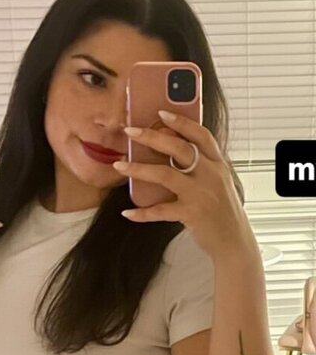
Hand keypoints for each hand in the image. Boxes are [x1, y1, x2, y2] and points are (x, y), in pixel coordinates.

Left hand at [113, 112, 257, 262]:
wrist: (234, 241)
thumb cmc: (222, 211)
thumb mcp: (218, 182)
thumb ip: (202, 167)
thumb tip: (171, 151)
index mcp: (218, 164)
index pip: (201, 135)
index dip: (182, 122)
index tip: (162, 112)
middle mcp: (211, 175)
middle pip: (179, 148)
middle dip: (152, 137)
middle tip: (130, 131)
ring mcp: (201, 194)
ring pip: (165, 174)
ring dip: (139, 169)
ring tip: (119, 166)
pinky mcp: (192, 214)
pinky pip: (161, 210)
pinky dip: (142, 212)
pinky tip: (128, 212)